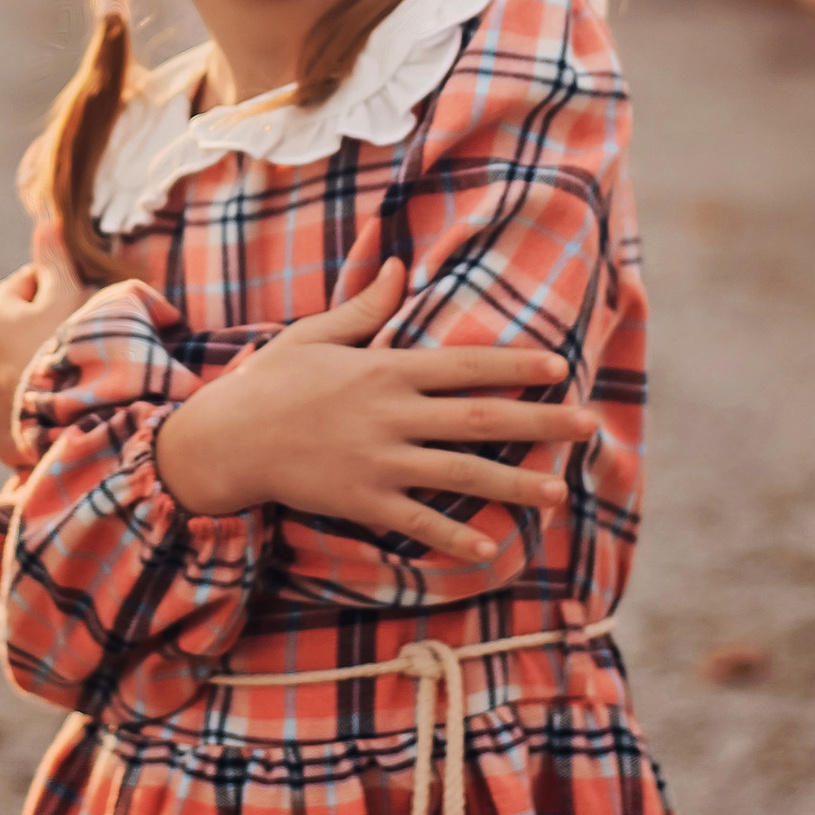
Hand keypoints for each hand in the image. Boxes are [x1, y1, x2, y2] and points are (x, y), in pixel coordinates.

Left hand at [0, 250, 86, 471]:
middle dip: (35, 333)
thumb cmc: (70, 346)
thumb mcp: (67, 295)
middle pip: (12, 334)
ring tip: (64, 383)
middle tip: (72, 342)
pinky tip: (53, 414)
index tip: (76, 299)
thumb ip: (54, 260)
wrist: (73, 415)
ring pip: (9, 377)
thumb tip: (45, 220)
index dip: (51, 288)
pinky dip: (27, 413)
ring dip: (28, 375)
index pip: (21, 286)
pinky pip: (11, 417)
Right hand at [154, 257, 597, 562]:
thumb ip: (363, 306)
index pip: (465, 365)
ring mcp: (379, 460)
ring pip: (462, 474)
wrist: (226, 441)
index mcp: (384, 369)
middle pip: (480, 419)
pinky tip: (490, 548)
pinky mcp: (363, 500)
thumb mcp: (315, 335)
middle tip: (588, 424)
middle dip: (539, 421)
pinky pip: (419, 521)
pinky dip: (455, 536)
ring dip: (516, 482)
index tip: (559, 366)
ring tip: (561, 489)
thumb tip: (397, 265)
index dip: (515, 364)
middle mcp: (391, 414)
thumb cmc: (272, 382)